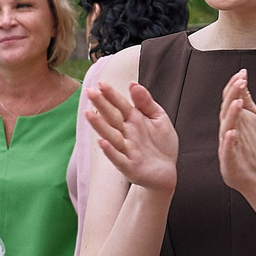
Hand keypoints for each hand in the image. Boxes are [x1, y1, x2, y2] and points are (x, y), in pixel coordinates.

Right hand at [86, 79, 177, 193]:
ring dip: (100, 126)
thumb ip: (146, 102)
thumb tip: (133, 84)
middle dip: (101, 105)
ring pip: (111, 136)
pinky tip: (102, 143)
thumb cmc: (161, 144)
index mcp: (133, 120)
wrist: (167, 171)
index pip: (120, 105)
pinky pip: (119, 159)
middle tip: (89, 93)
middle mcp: (127, 134)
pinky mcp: (130, 167)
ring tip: (89, 115)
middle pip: (112, 118)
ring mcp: (127, 150)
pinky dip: (111, 152)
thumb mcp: (159, 118)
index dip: (111, 95)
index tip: (101, 84)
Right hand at [215, 69, 255, 203]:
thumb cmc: (250, 147)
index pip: (228, 100)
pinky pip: (227, 149)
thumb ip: (245, 99)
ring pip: (226, 127)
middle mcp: (227, 131)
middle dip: (233, 95)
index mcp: (231, 121)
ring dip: (231, 114)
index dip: (234, 87)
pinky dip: (228, 141)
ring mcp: (227, 146)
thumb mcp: (249, 118)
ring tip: (238, 102)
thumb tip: (243, 79)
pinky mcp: (229, 161)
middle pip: (226, 110)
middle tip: (240, 82)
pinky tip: (232, 133)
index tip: (242, 74)